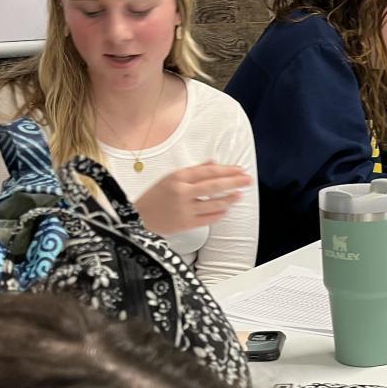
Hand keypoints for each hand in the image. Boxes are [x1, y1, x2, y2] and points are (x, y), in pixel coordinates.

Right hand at [135, 163, 251, 233]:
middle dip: (234, 182)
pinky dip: (219, 214)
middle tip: (248, 180)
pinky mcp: (186, 224)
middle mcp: (182, 192)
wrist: (138, 218)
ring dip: (229, 199)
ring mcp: (184, 209)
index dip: (226, 170)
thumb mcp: (170, 178)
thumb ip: (194, 170)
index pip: (208, 171)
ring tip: (240, 195)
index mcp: (178, 177)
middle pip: (214, 186)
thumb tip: (214, 163)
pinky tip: (226, 209)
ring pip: (213, 204)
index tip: (239, 169)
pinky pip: (208, 219)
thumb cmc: (155, 197)